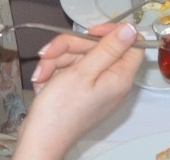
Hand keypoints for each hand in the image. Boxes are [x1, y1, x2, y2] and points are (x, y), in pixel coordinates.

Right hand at [18, 22, 142, 159]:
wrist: (38, 140)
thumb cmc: (59, 112)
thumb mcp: (83, 72)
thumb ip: (108, 48)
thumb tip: (131, 29)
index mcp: (120, 77)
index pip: (131, 44)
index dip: (112, 33)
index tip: (91, 32)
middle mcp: (111, 81)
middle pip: (98, 47)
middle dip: (70, 48)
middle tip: (50, 54)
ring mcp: (95, 87)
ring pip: (79, 56)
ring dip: (57, 60)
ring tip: (42, 75)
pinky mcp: (80, 91)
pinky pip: (70, 69)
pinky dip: (54, 72)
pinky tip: (43, 82)